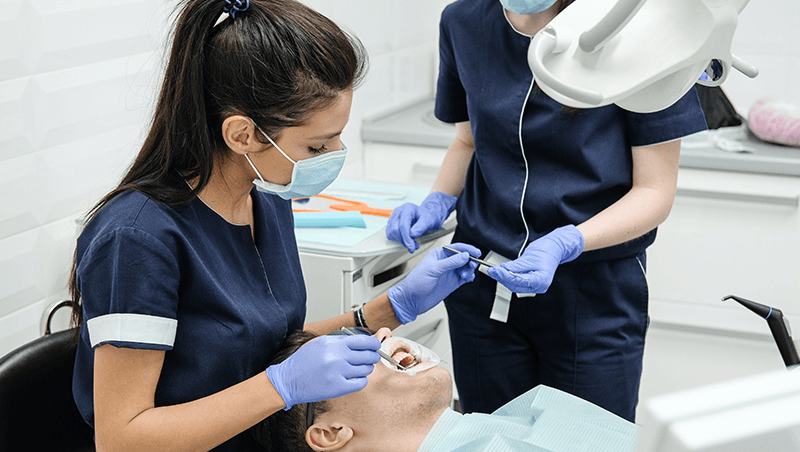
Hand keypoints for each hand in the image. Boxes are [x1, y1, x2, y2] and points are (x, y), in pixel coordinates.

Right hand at [265, 334, 380, 409]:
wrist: (288, 381)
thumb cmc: (303, 362)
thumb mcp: (319, 344)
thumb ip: (339, 341)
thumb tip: (360, 342)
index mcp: (333, 343)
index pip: (363, 341)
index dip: (373, 343)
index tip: (376, 346)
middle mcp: (336, 356)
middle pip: (368, 355)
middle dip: (373, 356)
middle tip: (372, 358)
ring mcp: (337, 372)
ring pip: (366, 369)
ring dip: (366, 369)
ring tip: (361, 369)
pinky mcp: (337, 387)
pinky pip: (360, 383)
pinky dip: (361, 381)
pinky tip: (356, 379)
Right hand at [386, 192, 457, 252]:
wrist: (427, 216)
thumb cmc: (428, 217)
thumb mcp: (429, 221)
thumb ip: (420, 228)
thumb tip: (411, 235)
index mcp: (408, 208)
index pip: (403, 225)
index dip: (406, 238)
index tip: (411, 247)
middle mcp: (399, 211)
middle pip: (395, 229)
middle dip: (403, 240)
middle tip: (414, 246)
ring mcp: (394, 216)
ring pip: (391, 232)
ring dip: (400, 241)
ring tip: (411, 242)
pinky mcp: (392, 223)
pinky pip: (390, 234)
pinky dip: (397, 239)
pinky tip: (406, 239)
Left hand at [388, 242, 480, 323]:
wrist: (411, 300)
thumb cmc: (415, 282)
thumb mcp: (433, 270)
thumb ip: (450, 262)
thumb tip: (464, 255)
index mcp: (439, 254)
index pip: (456, 248)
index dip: (467, 249)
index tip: (476, 252)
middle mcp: (445, 262)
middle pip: (463, 257)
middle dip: (470, 260)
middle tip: (472, 265)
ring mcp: (449, 273)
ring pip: (465, 267)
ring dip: (469, 270)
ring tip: (465, 274)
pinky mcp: (452, 283)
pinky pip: (465, 277)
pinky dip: (469, 277)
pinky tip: (468, 278)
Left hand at [487, 225, 583, 293]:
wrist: (555, 248)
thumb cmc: (547, 250)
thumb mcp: (530, 257)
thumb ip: (516, 265)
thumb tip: (502, 270)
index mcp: (542, 280)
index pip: (519, 281)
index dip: (505, 276)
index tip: (495, 270)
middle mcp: (539, 287)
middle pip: (515, 286)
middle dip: (502, 278)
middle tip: (492, 270)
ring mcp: (535, 286)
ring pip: (515, 285)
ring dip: (504, 278)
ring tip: (495, 271)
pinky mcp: (531, 283)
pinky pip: (517, 282)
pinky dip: (509, 277)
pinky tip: (503, 272)